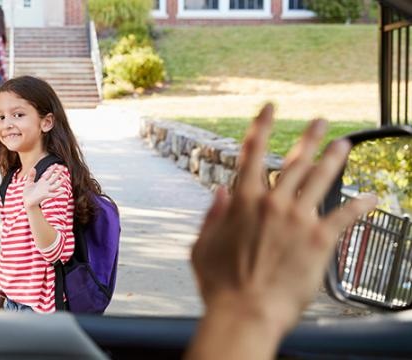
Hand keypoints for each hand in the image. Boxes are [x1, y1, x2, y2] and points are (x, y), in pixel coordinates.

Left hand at [22, 165, 63, 208]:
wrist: (27, 202)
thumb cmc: (28, 193)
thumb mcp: (29, 182)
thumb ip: (31, 175)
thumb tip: (33, 168)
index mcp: (42, 182)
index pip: (48, 174)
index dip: (52, 169)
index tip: (56, 164)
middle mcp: (45, 186)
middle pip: (54, 178)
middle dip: (58, 173)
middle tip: (64, 168)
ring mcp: (46, 190)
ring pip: (55, 185)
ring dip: (61, 182)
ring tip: (66, 178)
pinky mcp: (45, 196)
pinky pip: (53, 194)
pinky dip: (58, 193)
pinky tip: (63, 190)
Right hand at [188, 104, 375, 358]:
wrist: (245, 312)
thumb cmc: (219, 284)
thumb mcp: (201, 247)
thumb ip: (211, 217)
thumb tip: (219, 192)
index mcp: (242, 201)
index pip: (252, 153)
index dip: (261, 126)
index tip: (269, 108)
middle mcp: (272, 202)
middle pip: (295, 161)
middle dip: (309, 138)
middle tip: (321, 122)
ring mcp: (297, 219)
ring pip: (321, 179)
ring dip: (334, 158)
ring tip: (345, 144)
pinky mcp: (319, 240)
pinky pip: (345, 216)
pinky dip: (360, 205)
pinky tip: (371, 197)